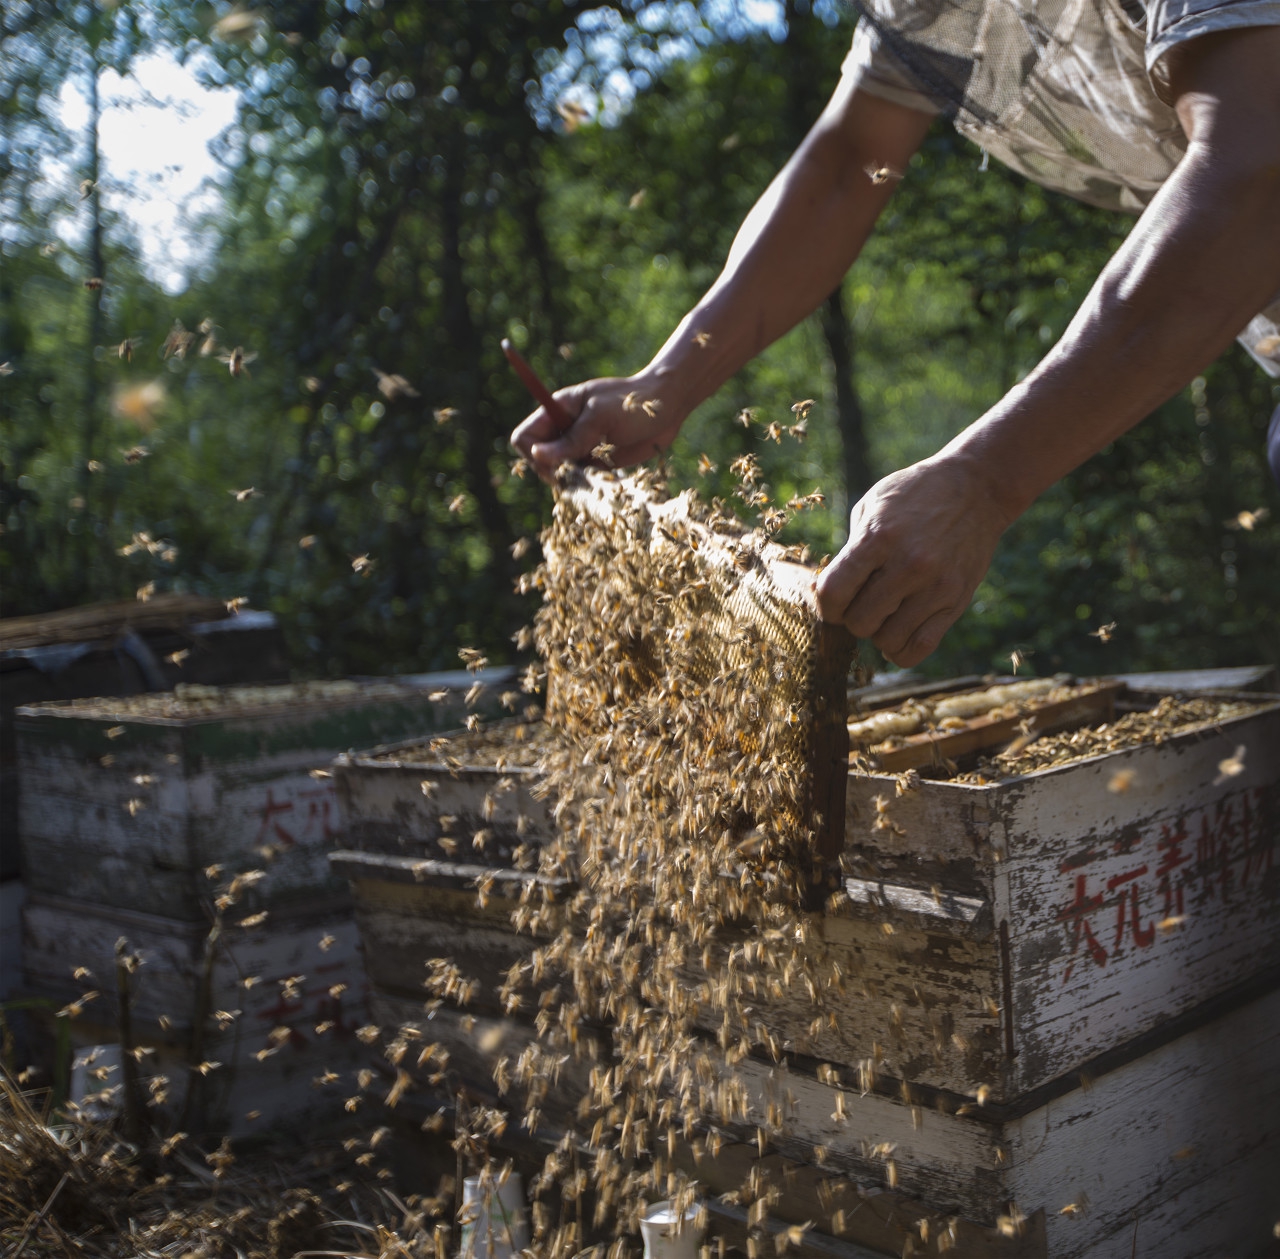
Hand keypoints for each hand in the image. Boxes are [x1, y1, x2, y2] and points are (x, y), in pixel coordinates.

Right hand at [510, 373, 685, 480]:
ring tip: (599, 470)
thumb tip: (536, 455)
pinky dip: (591, 483)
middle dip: (555, 471)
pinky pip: (582, 479)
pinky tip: (609, 474)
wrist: (669, 407)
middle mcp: (565, 429)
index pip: (524, 436)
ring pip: (561, 473)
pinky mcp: (597, 460)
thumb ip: (571, 439)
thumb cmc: (634, 403)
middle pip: (539, 460)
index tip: (554, 464)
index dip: (532, 454)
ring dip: (574, 480)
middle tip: (582, 470)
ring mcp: (580, 446)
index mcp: (558, 410)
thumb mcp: (600, 417)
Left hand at [814, 453, 1015, 665]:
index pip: (833, 593)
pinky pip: (919, 648)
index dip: (825, 604)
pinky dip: (901, 650)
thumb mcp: (872, 506)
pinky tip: (898, 633)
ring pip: (887, 640)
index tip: (833, 599)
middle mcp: (908, 566)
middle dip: (851, 617)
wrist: (977, 488)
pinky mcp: (956, 602)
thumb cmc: (915, 495)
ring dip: (877, 632)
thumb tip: (828, 593)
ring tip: (884, 612)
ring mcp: (935, 587)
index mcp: (879, 538)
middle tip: (862, 601)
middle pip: (858, 622)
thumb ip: (851, 551)